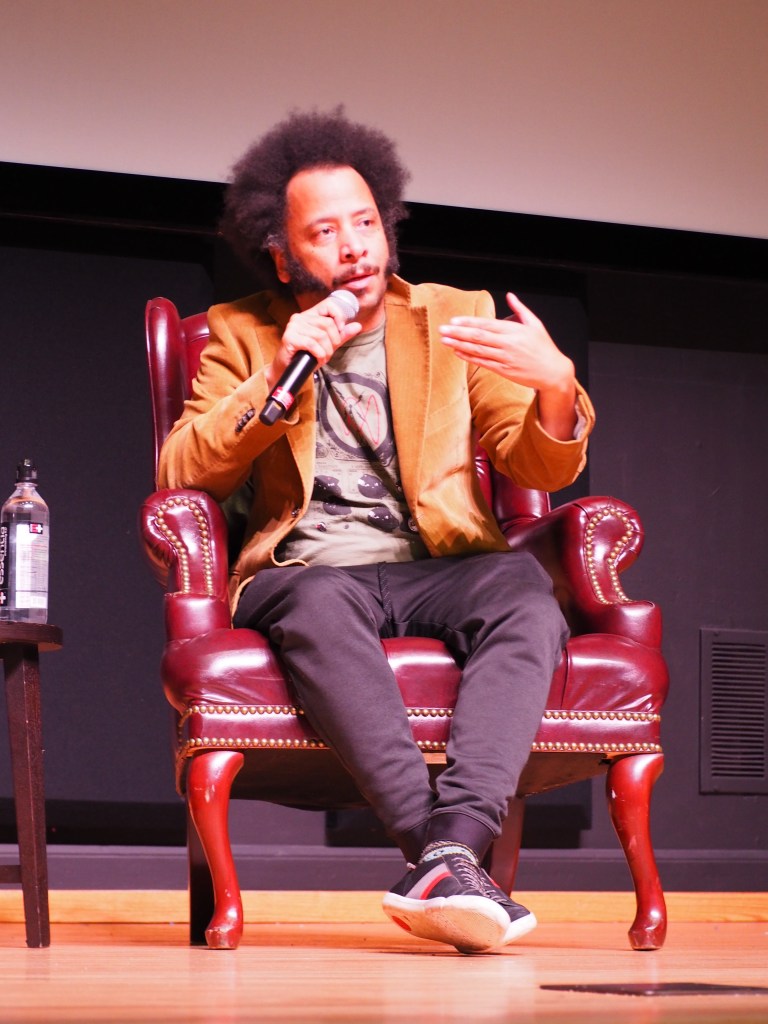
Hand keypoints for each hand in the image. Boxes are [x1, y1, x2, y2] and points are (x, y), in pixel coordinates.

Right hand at [265, 294, 361, 389]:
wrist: (288, 370)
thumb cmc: (307, 356)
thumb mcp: (327, 344)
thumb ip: (341, 335)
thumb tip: (357, 326)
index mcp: (310, 315)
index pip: (329, 304)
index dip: (339, 317)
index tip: (339, 332)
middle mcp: (300, 317)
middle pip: (327, 323)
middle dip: (333, 341)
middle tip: (329, 353)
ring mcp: (293, 326)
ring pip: (321, 335)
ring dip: (326, 351)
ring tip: (323, 358)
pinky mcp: (289, 337)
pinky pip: (312, 343)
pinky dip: (319, 354)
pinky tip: (318, 359)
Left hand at [439, 292, 577, 439]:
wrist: (553, 372)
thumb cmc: (544, 347)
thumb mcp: (535, 324)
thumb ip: (520, 309)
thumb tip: (509, 295)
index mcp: (514, 330)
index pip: (487, 324)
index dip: (469, 322)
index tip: (454, 320)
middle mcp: (508, 344)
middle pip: (478, 337)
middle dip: (458, 332)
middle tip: (443, 329)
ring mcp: (505, 358)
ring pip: (478, 350)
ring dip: (459, 344)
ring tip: (445, 340)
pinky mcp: (504, 370)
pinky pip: (483, 363)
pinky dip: (469, 357)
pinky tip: (457, 352)